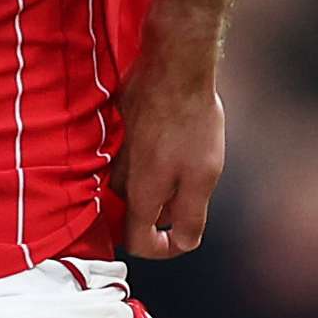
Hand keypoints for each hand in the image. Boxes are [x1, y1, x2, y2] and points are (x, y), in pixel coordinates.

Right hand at [119, 53, 226, 260]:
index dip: (162, 249)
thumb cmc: (191, 121)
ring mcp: (114, 154)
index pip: (138, 242)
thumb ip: (190, 216)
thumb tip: (183, 243)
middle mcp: (119, 178)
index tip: (180, 238)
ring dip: (153, 187)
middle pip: (131, 215)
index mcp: (141, 194)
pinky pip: (126, 160)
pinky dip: (145, 163)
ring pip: (128, 186)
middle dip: (159, 215)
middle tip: (187, 196)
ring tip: (183, 165)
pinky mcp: (115, 132)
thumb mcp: (203, 176)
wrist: (174, 67)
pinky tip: (169, 144)